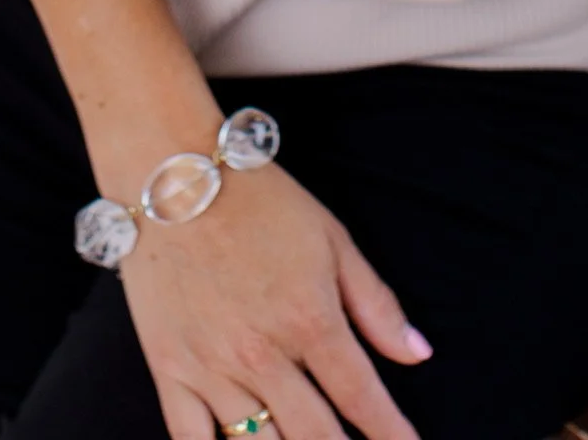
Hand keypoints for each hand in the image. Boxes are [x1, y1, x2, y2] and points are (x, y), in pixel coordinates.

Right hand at [119, 159, 430, 439]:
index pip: (361, 398)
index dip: (391, 434)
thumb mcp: (331, 239)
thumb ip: (375, 304)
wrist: (174, 174)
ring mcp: (212, 367)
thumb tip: (417, 354)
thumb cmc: (258, 201)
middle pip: (315, 436)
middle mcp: (263, 354)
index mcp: (310, 319)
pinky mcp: (170, 369)